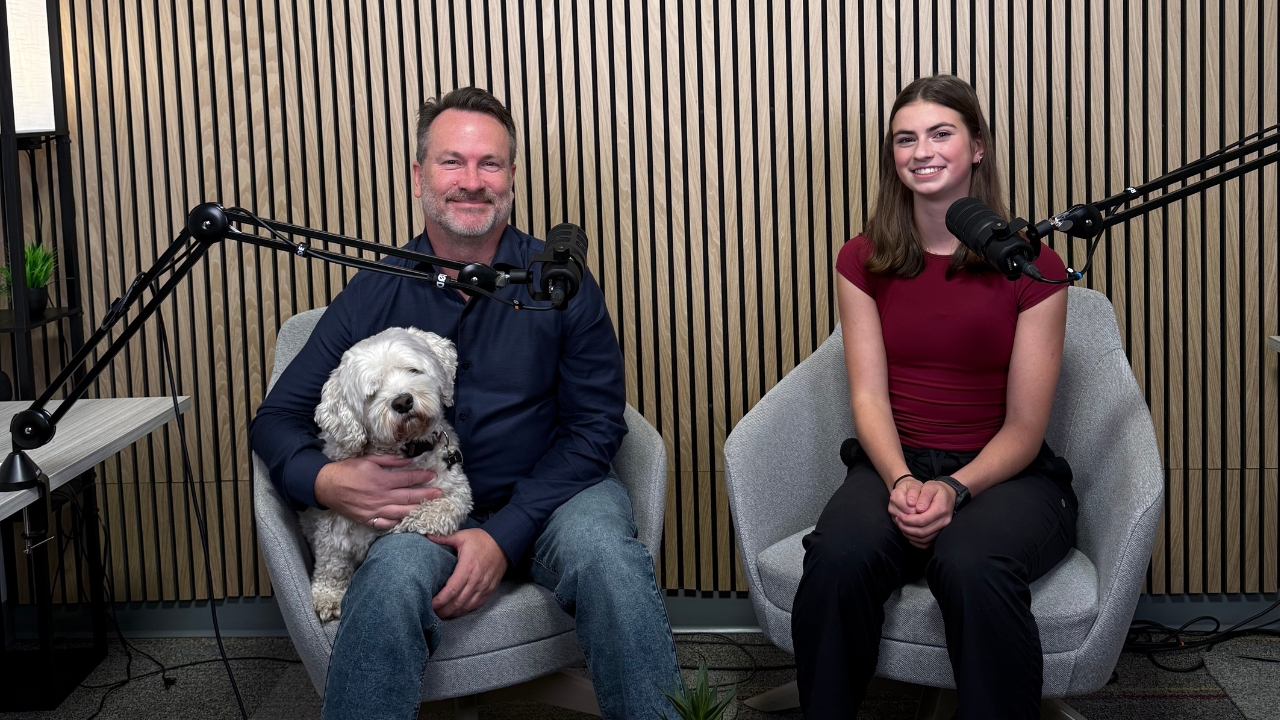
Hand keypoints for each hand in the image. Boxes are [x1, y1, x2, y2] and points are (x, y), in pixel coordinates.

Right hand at [314, 454, 440, 528]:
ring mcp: (375, 510)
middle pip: (409, 497)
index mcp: (381, 479)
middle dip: (426, 495)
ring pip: (401, 512)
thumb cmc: (347, 470)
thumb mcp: (369, 459)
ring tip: (429, 508)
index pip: (408, 479)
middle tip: (439, 494)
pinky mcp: (368, 520)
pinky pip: (387, 523)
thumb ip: (390, 461)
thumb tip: (408, 460)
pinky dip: (398, 522)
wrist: (326, 486)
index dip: (422, 477)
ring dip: (417, 510)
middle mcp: (381, 496)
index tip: (434, 476)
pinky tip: (408, 520)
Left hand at [430, 529, 507, 617]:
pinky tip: (457, 611)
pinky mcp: (490, 590)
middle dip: (444, 610)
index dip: (440, 601)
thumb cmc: (482, 540)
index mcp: (467, 568)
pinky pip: (477, 604)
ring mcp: (484, 587)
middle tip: (432, 614)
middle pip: (458, 602)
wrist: (504, 543)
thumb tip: (428, 535)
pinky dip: (466, 610)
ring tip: (442, 615)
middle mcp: (476, 580)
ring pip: (467, 606)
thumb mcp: (462, 536)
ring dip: (454, 612)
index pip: (452, 590)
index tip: (431, 605)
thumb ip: (444, 538)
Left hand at [893, 481, 956, 548]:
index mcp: (941, 509)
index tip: (899, 514)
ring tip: (901, 525)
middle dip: (906, 528)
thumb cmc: (936, 489)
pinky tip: (908, 532)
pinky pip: (927, 543)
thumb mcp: (929, 486)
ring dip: (909, 534)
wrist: (948, 495)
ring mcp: (943, 529)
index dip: (908, 519)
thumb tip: (918, 508)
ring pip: (924, 539)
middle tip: (898, 520)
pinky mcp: (940, 534)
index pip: (922, 520)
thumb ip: (923, 496)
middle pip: (922, 532)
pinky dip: (916, 541)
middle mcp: (944, 521)